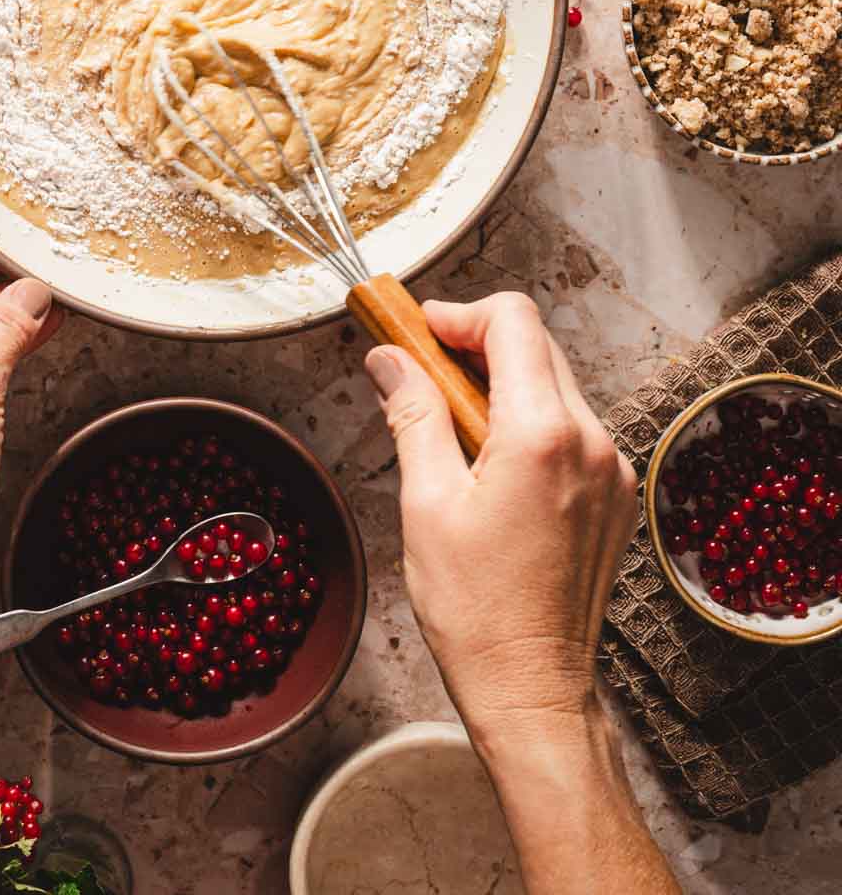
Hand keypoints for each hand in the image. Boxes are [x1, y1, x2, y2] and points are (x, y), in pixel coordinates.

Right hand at [365, 291, 636, 755]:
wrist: (533, 690)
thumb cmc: (475, 609)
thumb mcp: (426, 503)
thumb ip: (413, 414)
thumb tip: (389, 356)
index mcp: (543, 434)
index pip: (513, 321)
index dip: (459, 314)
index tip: (418, 330)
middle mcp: (592, 441)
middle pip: (537, 346)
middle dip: (476, 344)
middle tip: (421, 368)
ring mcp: (613, 470)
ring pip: (556, 385)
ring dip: (503, 383)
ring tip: (449, 423)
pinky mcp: (616, 497)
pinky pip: (573, 429)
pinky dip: (530, 422)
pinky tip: (490, 460)